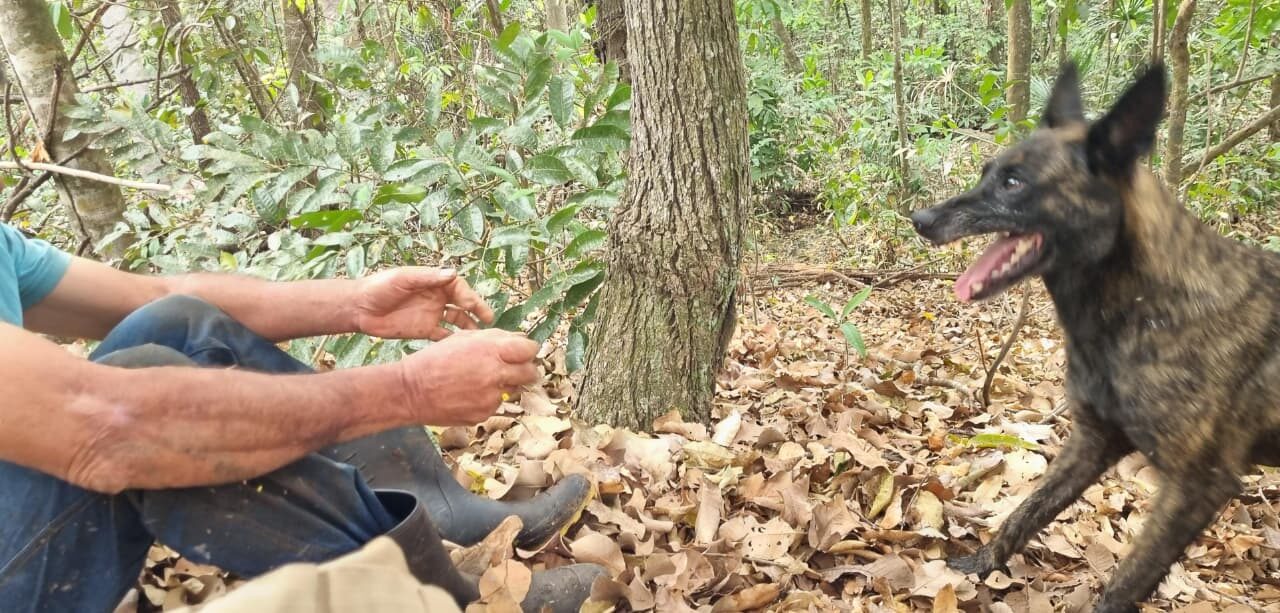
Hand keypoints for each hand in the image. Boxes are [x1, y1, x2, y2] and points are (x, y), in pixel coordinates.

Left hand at [352, 268, 495, 339]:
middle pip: (463, 303)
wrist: (359, 308)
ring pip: (457, 320)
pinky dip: (455, 340)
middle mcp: (437, 297)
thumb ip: (427, 278)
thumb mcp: (403, 279)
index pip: (458, 287)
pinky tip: (464, 348)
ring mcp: (432, 314)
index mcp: (433, 282)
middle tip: (489, 320)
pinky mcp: (425, 330)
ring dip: (469, 326)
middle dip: (477, 310)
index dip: (469, 296)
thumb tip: (452, 273)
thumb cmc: (380, 287)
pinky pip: (445, 335)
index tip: (473, 305)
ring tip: (480, 337)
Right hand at [397, 329, 540, 426]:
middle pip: (530, 373)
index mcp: (490, 351)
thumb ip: (495, 337)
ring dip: (505, 384)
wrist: (411, 392)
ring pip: (514, 390)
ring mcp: (490, 398)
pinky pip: (496, 405)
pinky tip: (469, 393)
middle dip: (524, 369)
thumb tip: (520, 339)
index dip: (527, 350)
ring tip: (480, 380)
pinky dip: (488, 399)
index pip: (529, 350)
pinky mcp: (483, 414)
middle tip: (511, 368)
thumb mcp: (463, 338)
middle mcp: (495, 375)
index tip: (523, 352)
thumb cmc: (434, 361)